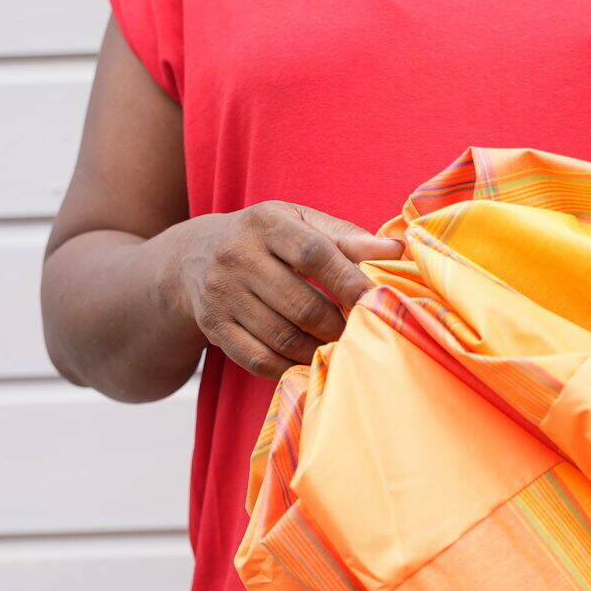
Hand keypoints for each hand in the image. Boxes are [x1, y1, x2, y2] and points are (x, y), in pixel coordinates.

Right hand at [152, 201, 402, 378]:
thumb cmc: (266, 239)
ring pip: (282, 337)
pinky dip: (290, 367)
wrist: (194, 258)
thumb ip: (346, 238)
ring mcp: (221, 295)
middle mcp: (237, 256)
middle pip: (301, 304)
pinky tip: (309, 360)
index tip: (377, 301)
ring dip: (319, 349)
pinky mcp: (212, 327)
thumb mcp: (299, 224)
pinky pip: (259, 359)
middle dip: (338, 325)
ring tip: (340, 349)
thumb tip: (396, 250)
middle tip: (362, 334)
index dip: (350, 282)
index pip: (314, 254)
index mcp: (265, 223)